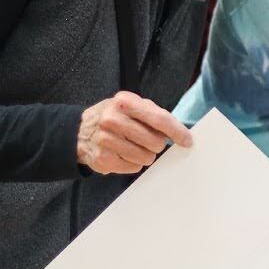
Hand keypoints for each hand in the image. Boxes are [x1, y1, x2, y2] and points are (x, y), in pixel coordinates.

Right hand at [77, 92, 192, 174]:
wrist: (80, 131)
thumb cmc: (116, 117)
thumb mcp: (132, 106)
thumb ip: (156, 115)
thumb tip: (182, 134)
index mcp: (124, 101)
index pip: (159, 119)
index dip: (177, 132)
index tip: (187, 141)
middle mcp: (112, 119)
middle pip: (155, 142)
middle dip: (156, 145)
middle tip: (148, 141)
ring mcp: (105, 140)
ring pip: (145, 158)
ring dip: (145, 155)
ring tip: (133, 146)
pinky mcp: (103, 159)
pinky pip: (133, 168)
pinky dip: (133, 163)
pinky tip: (123, 154)